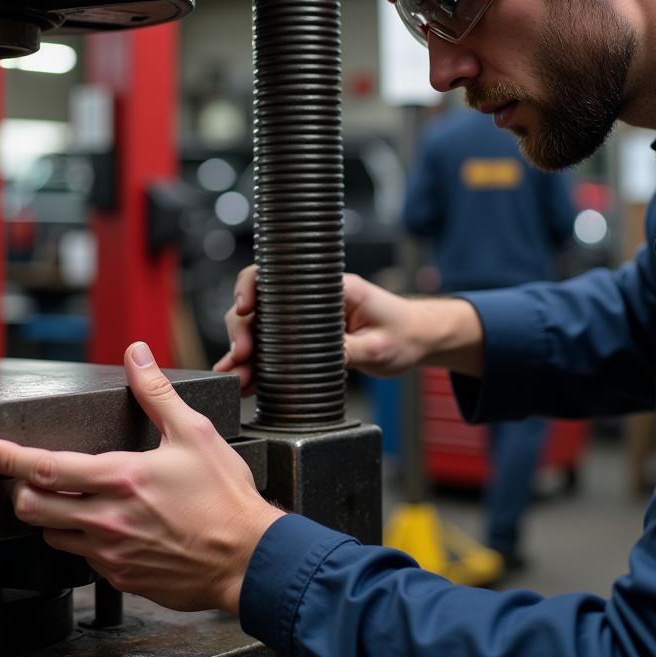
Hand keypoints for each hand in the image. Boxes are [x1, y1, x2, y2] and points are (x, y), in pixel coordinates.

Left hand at [0, 341, 282, 615]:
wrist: (247, 558)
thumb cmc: (225, 498)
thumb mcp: (194, 432)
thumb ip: (156, 393)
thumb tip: (136, 355)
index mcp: (122, 478)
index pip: (46, 468)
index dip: (9, 458)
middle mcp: (108, 520)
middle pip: (33, 508)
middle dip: (20, 490)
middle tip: (26, 477)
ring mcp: (111, 554)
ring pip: (52, 536)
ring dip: (50, 515)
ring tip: (69, 498)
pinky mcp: (121, 577)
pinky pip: (83, 558)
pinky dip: (82, 538)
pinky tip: (106, 525)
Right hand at [216, 266, 481, 382]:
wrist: (421, 340)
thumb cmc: (406, 333)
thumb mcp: (380, 347)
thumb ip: (349, 352)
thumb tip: (314, 361)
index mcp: (331, 288)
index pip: (279, 276)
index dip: (252, 289)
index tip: (244, 310)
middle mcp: (312, 300)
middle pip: (261, 305)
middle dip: (243, 330)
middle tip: (240, 357)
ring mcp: (306, 320)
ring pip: (261, 328)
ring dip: (244, 351)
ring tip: (234, 376)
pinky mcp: (307, 341)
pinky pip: (275, 349)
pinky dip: (257, 364)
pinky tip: (244, 380)